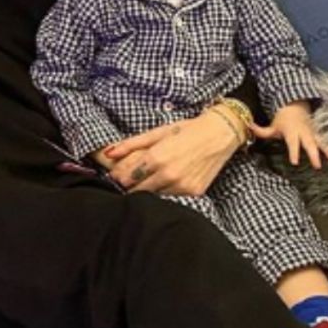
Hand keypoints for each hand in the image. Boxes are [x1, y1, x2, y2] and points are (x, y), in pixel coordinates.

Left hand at [103, 113, 240, 195]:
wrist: (219, 134)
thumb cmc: (186, 130)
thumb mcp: (157, 133)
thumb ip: (131, 144)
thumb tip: (108, 153)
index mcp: (157, 158)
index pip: (128, 178)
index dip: (120, 178)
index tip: (117, 175)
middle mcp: (168, 175)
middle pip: (138, 191)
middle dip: (131, 186)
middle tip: (131, 179)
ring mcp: (182, 186)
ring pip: (155, 196)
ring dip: (149, 190)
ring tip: (153, 176)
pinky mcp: (193, 192)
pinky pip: (172, 196)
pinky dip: (166, 190)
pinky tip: (168, 179)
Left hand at [248, 101, 327, 168]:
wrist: (295, 105)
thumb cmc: (282, 119)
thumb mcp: (272, 125)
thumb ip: (261, 131)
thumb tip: (248, 127)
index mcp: (291, 132)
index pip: (292, 143)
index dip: (293, 152)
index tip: (295, 162)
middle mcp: (303, 133)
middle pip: (309, 144)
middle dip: (313, 154)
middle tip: (316, 165)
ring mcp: (311, 133)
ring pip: (319, 142)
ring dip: (326, 151)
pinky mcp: (316, 134)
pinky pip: (324, 141)